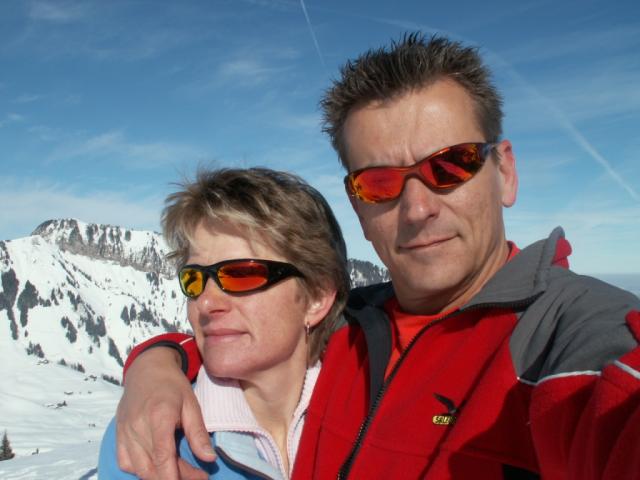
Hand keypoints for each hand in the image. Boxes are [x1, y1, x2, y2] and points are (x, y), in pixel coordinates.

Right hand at [115, 347, 214, 478]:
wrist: (146, 369)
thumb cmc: (172, 385)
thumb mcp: (191, 404)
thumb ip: (198, 433)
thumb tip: (209, 459)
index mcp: (159, 416)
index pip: (163, 456)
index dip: (177, 476)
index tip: (198, 479)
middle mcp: (137, 427)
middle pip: (153, 467)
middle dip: (175, 478)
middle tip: (196, 475)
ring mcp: (124, 432)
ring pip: (139, 469)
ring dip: (159, 476)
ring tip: (180, 472)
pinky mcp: (118, 435)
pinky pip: (126, 463)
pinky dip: (140, 470)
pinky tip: (156, 466)